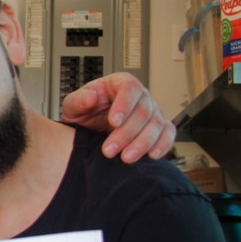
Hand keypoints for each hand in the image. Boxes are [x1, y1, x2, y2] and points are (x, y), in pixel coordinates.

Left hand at [61, 72, 175, 162]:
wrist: (88, 129)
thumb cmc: (83, 113)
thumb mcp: (73, 105)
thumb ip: (79, 100)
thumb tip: (90, 97)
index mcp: (120, 83)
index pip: (130, 88)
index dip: (124, 105)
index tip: (113, 122)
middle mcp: (140, 96)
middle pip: (143, 110)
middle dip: (126, 133)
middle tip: (109, 150)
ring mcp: (152, 111)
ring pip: (156, 124)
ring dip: (142, 143)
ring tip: (126, 158)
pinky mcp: (158, 128)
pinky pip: (167, 134)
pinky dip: (163, 145)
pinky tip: (152, 155)